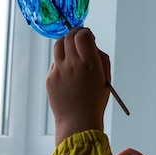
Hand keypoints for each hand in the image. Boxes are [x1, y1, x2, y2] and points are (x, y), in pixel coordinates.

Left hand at [46, 27, 110, 145]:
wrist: (78, 122)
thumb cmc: (95, 100)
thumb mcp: (105, 78)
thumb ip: (100, 58)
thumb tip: (91, 43)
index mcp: (90, 64)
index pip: (82, 36)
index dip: (85, 32)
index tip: (88, 36)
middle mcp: (72, 65)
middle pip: (68, 37)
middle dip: (75, 34)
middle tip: (79, 38)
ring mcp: (58, 71)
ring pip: (58, 46)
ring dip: (66, 43)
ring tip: (72, 50)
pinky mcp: (50, 78)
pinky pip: (55, 62)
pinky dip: (62, 61)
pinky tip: (69, 73)